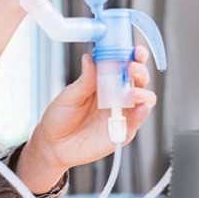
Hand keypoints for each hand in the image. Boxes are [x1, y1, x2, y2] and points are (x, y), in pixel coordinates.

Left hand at [15, 46, 157, 191]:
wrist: (53, 146)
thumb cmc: (59, 118)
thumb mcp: (69, 96)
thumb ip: (85, 80)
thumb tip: (90, 57)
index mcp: (104, 81)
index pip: (124, 64)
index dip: (133, 56)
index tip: (135, 51)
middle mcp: (117, 95)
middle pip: (138, 79)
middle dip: (140, 71)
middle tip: (132, 68)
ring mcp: (122, 112)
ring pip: (144, 98)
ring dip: (143, 92)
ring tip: (133, 92)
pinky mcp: (123, 131)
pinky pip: (138, 120)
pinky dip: (143, 112)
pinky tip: (141, 107)